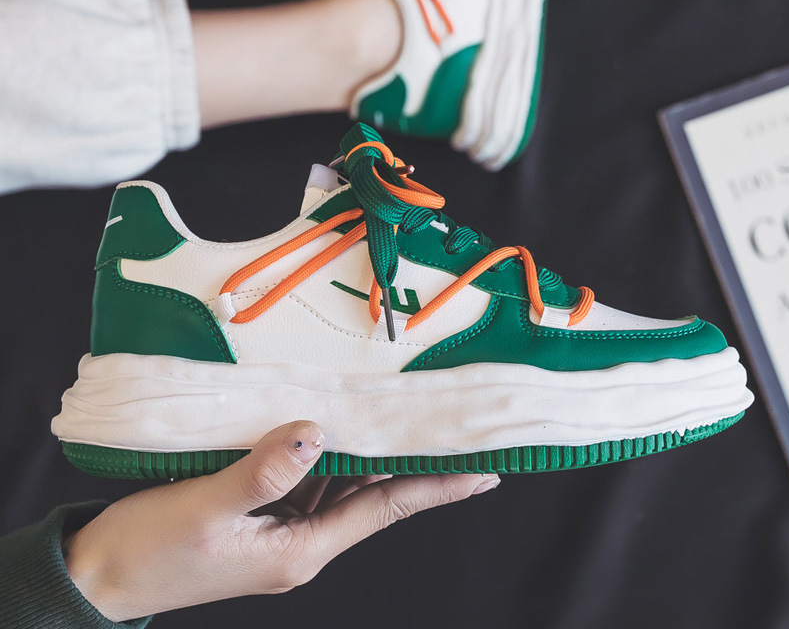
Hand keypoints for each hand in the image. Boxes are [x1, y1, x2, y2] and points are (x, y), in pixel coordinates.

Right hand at [63, 422, 499, 620]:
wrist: (100, 575)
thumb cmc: (149, 550)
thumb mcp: (205, 510)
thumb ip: (262, 472)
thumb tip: (315, 432)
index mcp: (301, 550)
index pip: (385, 508)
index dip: (437, 487)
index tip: (484, 469)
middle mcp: (303, 541)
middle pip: (373, 495)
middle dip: (415, 465)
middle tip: (453, 429)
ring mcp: (283, 528)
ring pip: (343, 484)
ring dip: (373, 453)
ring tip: (407, 418)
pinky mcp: (262, 512)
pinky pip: (310, 478)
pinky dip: (330, 452)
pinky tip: (337, 424)